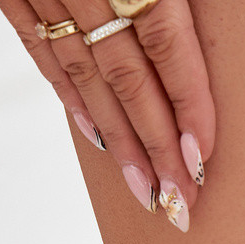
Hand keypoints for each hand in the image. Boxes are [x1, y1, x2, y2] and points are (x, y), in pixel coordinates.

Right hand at [0, 0, 215, 230]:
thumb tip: (192, 47)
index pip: (164, 42)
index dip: (186, 102)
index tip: (200, 158)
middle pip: (128, 78)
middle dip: (157, 147)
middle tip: (180, 200)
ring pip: (86, 77)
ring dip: (119, 141)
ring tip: (146, 192)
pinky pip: (44, 51)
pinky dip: (73, 99)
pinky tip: (96, 139)